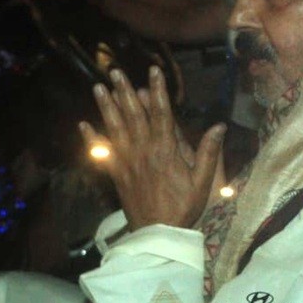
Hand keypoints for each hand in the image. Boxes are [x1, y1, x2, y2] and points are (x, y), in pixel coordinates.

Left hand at [79, 66, 225, 229]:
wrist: (158, 232)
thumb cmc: (184, 207)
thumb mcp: (203, 182)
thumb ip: (209, 153)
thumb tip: (219, 126)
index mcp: (166, 150)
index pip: (162, 113)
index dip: (157, 90)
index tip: (153, 70)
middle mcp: (144, 151)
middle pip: (133, 115)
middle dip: (125, 91)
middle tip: (115, 70)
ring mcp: (127, 161)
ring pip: (116, 128)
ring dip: (106, 107)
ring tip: (98, 87)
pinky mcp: (117, 173)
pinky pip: (102, 153)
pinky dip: (92, 139)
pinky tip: (83, 125)